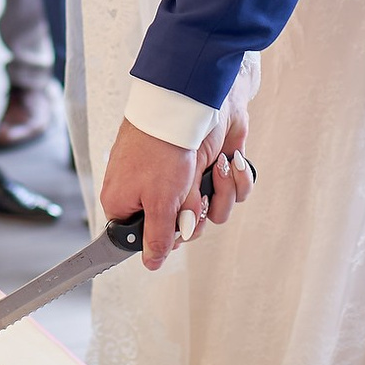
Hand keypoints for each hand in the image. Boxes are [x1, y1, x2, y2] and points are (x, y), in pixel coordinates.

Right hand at [99, 95, 253, 271]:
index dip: (165, 236)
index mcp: (129, 200)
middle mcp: (156, 191)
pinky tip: (227, 161)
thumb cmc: (162, 149)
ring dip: (218, 193)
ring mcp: (185, 178)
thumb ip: (156, 238)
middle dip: (196, 214)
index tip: (175, 226)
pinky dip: (234, 179)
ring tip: (211, 168)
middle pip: (183, 229)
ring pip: (211, 212)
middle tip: (191, 195)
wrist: (189, 101)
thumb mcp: (158, 202)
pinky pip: (230, 192)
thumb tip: (150, 264)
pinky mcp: (210, 167)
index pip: (146, 237)